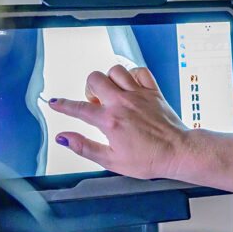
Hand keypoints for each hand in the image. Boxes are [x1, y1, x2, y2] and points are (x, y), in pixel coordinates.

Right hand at [48, 65, 187, 178]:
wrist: (178, 152)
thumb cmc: (149, 159)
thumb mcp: (111, 160)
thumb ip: (84, 147)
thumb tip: (63, 138)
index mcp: (110, 121)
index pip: (79, 108)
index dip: (63, 105)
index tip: (55, 103)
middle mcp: (123, 103)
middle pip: (95, 79)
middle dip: (89, 89)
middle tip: (95, 102)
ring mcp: (139, 94)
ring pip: (116, 70)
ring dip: (110, 80)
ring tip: (112, 94)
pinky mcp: (154, 91)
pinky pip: (140, 71)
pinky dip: (133, 75)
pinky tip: (131, 87)